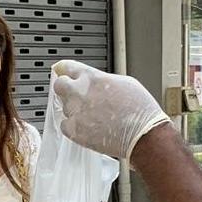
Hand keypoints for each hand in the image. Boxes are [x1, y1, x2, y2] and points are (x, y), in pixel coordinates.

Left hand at [52, 61, 170, 162]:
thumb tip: (94, 81)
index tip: (63, 71)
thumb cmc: (139, 109)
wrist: (142, 133)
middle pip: (59, 86)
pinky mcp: (74, 130)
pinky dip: (73, 126)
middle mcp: (80, 92)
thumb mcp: (123, 82)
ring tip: (93, 115)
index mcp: (92, 78)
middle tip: (75, 95)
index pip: (68, 67)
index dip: (65, 70)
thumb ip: (102, 80)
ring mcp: (75, 112)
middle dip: (65, 88)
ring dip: (74, 109)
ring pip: (65, 107)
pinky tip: (88, 126)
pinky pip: (65, 125)